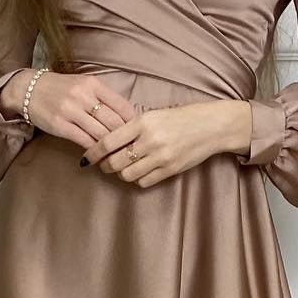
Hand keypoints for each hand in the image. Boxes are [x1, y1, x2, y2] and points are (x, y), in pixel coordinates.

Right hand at [11, 69, 136, 149]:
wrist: (28, 90)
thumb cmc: (60, 88)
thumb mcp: (84, 84)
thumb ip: (103, 97)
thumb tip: (127, 116)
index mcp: (93, 84)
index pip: (122, 105)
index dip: (133, 122)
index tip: (138, 132)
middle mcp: (83, 96)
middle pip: (113, 122)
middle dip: (125, 137)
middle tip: (132, 149)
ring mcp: (70, 111)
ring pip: (100, 134)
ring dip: (111, 147)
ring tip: (118, 155)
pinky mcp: (60, 125)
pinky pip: (84, 141)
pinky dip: (94, 150)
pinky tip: (99, 155)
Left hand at [83, 99, 248, 187]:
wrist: (210, 126)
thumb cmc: (180, 118)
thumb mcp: (154, 115)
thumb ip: (132, 128)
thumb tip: (108, 142)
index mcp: (143, 122)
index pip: (109, 142)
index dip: (93, 152)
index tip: (87, 157)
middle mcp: (150, 140)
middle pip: (115, 162)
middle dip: (106, 166)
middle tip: (104, 165)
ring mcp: (161, 157)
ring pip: (128, 175)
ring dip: (122, 173)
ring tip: (123, 168)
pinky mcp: (171, 170)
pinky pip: (144, 181)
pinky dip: (138, 179)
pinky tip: (140, 171)